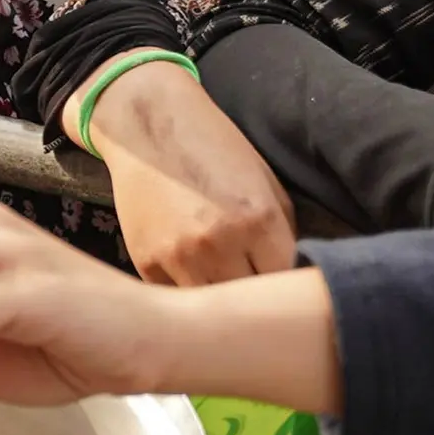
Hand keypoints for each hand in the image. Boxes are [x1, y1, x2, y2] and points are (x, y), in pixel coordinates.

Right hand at [76, 58, 293, 285]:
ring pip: (209, 306)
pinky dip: (185, 290)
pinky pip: (175, 295)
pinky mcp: (146, 261)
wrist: (150, 128)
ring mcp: (177, 256)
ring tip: (220, 282)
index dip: (284, 284)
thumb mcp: (265, 184)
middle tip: (251, 285)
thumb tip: (288, 276)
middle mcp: (218, 243)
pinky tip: (189, 269)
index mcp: (259, 220)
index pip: (285, 280)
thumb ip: (281, 234)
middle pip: (247, 300)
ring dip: (217, 298)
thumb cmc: (215, 150)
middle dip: (252, 294)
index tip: (281, 282)